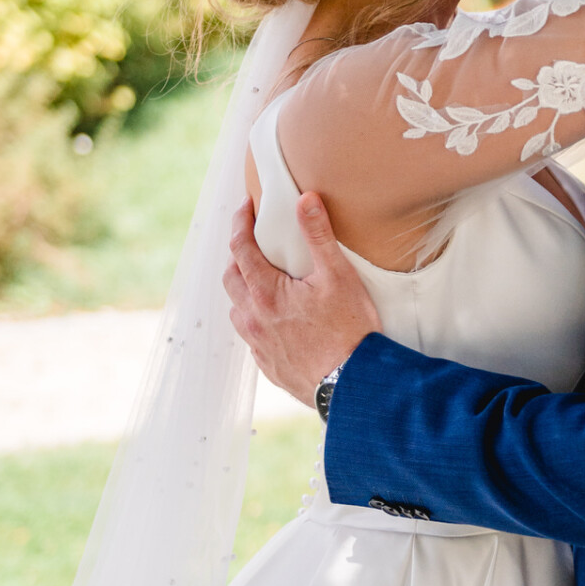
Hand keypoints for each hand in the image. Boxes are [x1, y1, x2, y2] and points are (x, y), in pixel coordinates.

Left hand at [223, 194, 381, 406]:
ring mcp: (258, 345)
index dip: (240, 222)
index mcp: (265, 293)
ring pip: (237, 310)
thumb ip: (318, 236)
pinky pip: (251, 336)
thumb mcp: (338, 276)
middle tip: (252, 242)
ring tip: (262, 280)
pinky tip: (276, 319)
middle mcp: (253, 319)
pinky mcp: (268, 366)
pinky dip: (256, 319)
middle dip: (237, 255)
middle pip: (230, 278)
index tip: (246, 206)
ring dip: (243, 290)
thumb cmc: (350, 330)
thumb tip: (305, 200)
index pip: (240, 247)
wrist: (354, 385)